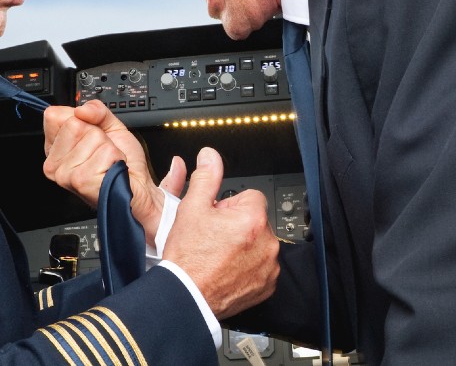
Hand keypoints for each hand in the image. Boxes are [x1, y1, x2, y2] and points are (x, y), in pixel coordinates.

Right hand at [43, 100, 177, 242]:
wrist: (137, 189)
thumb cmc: (121, 164)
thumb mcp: (110, 127)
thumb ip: (96, 110)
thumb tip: (81, 110)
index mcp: (55, 149)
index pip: (54, 115)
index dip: (80, 119)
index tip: (91, 135)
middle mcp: (54, 164)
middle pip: (75, 123)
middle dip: (98, 134)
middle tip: (102, 152)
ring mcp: (65, 174)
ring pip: (92, 137)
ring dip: (109, 148)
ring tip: (107, 163)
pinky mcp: (81, 181)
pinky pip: (105, 152)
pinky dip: (115, 158)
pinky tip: (111, 171)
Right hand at [163, 147, 279, 318]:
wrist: (186, 297)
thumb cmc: (188, 258)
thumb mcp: (191, 209)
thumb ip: (206, 178)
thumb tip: (210, 156)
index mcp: (253, 219)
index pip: (250, 197)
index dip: (229, 206)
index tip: (216, 218)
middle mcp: (267, 243)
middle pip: (255, 220)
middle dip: (237, 225)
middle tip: (213, 238)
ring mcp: (269, 266)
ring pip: (258, 244)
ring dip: (243, 246)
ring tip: (218, 255)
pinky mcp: (267, 286)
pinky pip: (261, 267)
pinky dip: (247, 268)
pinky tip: (226, 269)